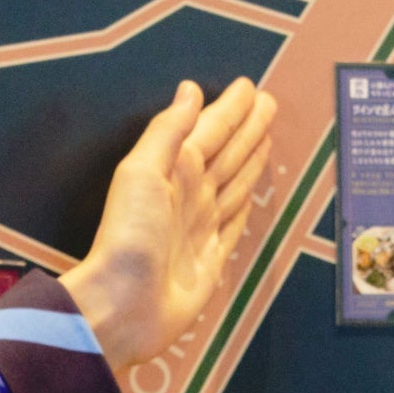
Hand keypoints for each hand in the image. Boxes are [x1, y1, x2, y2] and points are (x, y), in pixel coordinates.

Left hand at [61, 77, 277, 375]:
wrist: (124, 305)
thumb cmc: (129, 236)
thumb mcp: (142, 172)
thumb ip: (167, 131)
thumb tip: (190, 90)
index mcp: (174, 170)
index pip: (210, 131)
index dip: (230, 111)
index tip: (249, 87)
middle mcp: (189, 195)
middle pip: (228, 153)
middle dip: (248, 128)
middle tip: (269, 102)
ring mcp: (202, 226)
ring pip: (235, 183)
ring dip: (251, 159)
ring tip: (267, 135)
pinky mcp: (212, 257)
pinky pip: (236, 221)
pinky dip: (246, 203)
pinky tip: (253, 191)